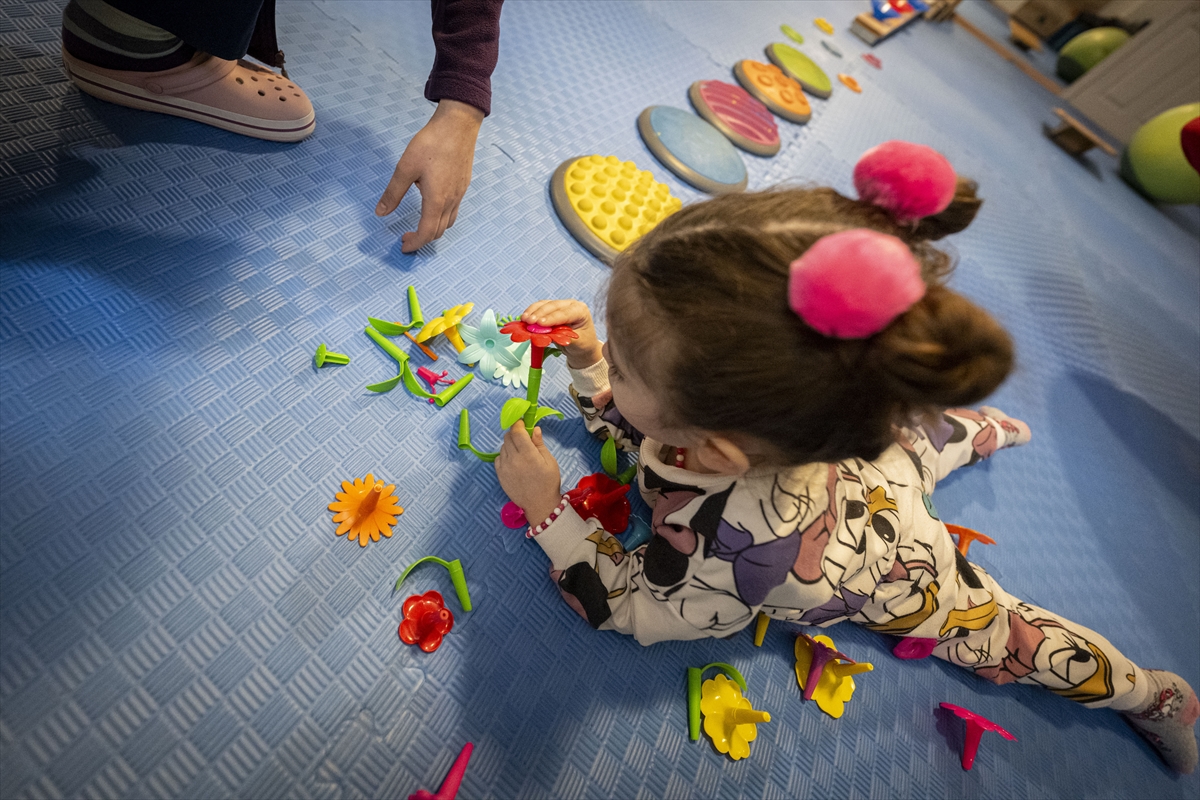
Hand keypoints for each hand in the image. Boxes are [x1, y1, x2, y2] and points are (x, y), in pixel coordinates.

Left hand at [375, 99, 483, 252]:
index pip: (426, 232)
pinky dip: (441, 216)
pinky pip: (454, 210)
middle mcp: (451, 201)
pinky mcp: (463, 185)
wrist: (458, 125)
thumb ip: (393, 193)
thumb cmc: (432, 143)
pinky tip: (431, 204)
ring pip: (448, 222)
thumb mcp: (405, 168)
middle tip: (406, 237)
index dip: (414, 243)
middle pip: (439, 231)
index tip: (403, 246)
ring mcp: (459, 193)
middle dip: (422, 239)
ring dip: (433, 229)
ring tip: (419, 224)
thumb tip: (380, 212)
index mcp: (436, 200)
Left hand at [495, 423, 562, 523]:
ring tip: (520, 451)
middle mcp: (513, 459)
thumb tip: (534, 429)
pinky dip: (505, 455)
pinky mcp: (499, 475)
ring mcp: (504, 467)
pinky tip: (514, 461)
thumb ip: (539, 444)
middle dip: (515, 433)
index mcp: (528, 454)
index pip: (517, 431)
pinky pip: (498, 458)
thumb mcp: (549, 461)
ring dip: (510, 444)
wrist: (539, 504)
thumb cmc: (548, 482)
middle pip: (508, 437)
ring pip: (503, 446)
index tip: (522, 422)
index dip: (518, 424)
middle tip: (523, 437)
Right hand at [522, 299, 602, 368]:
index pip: (565, 313)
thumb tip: (547, 335)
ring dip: (532, 311)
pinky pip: (540, 308)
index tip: (540, 323)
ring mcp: (561, 305)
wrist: (582, 347)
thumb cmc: (582, 345)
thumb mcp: (577, 344)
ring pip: (544, 305)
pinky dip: (531, 313)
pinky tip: (524, 318)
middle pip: (553, 306)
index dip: (551, 318)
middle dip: (539, 313)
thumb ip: (562, 338)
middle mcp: (571, 305)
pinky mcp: (551, 310)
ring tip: (524, 319)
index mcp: (581, 311)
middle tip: (528, 321)